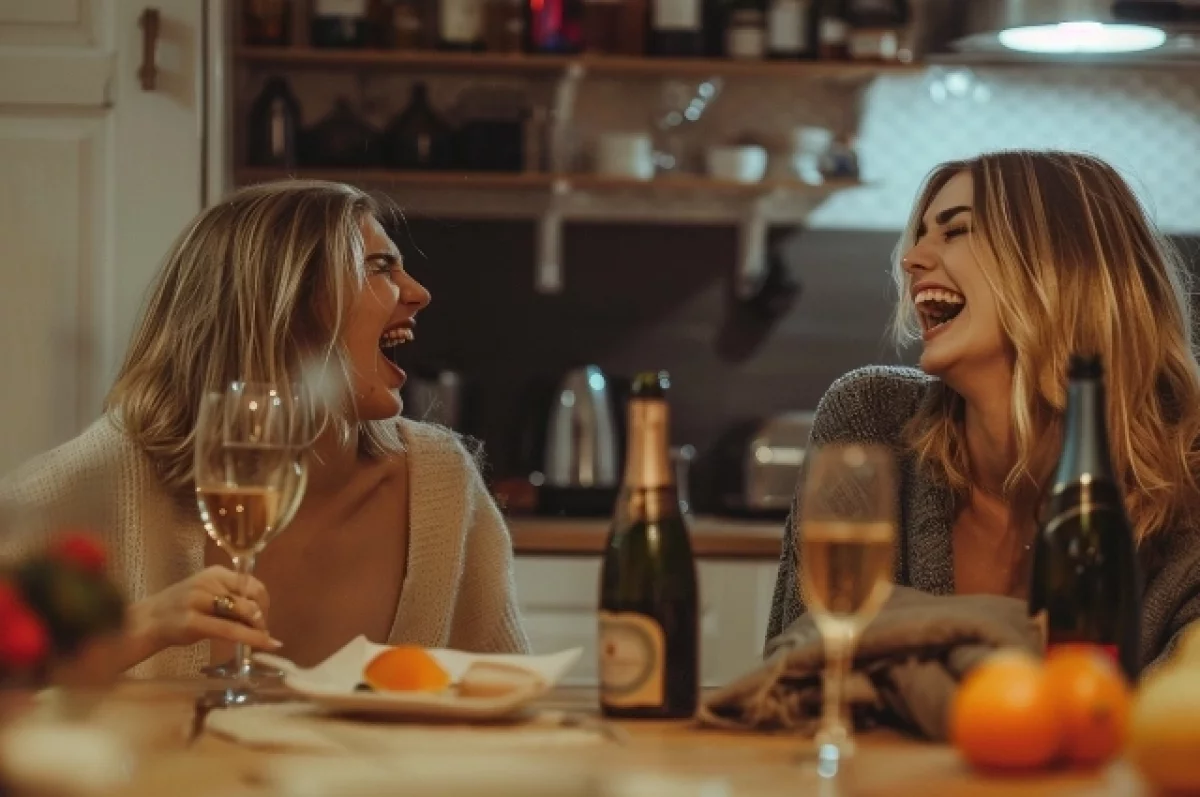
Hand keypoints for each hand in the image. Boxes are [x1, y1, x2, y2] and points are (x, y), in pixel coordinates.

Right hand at [124, 566, 279, 664]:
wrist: (147, 622)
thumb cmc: (181, 611)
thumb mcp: (207, 597)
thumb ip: (231, 600)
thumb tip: (261, 615)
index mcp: (216, 573)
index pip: (252, 583)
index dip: (264, 602)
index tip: (264, 618)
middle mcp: (208, 582)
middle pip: (251, 598)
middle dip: (262, 617)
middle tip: (262, 633)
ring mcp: (198, 600)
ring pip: (244, 613)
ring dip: (257, 629)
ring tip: (258, 640)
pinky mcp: (192, 622)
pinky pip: (230, 630)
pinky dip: (251, 638)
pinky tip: (265, 644)